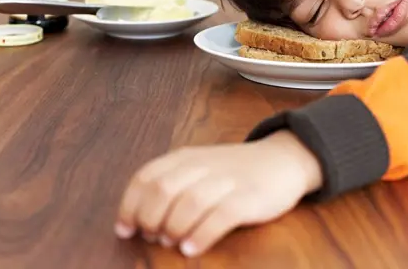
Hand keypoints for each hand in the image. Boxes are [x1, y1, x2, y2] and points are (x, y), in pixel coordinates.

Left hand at [115, 131, 322, 256]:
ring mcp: (227, 181)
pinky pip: (221, 216)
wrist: (282, 159)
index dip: (129, 205)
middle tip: (153, 236)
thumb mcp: (197, 168)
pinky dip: (202, 235)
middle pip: (162, 190)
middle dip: (150, 218)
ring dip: (173, 228)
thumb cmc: (233, 171)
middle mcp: (202, 165)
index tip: (125, 229)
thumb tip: (137, 220)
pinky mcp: (249, 198)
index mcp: (185, 157)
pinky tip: (192, 249)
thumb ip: (170, 185)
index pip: (146, 177)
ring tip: (173, 243)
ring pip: (189, 202)